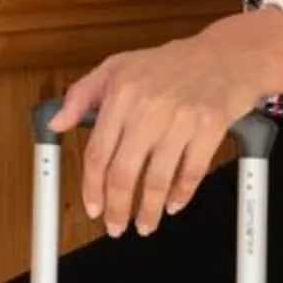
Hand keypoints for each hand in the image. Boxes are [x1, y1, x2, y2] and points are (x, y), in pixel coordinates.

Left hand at [52, 13, 282, 236]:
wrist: (225, 56)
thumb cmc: (170, 63)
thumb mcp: (116, 67)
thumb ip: (81, 95)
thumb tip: (57, 122)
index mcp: (121, 93)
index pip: (98, 151)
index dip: (92, 187)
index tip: (92, 207)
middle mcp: (148, 106)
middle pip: (124, 172)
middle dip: (117, 208)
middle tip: (115, 226)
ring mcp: (180, 118)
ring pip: (157, 179)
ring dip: (148, 210)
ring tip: (144, 225)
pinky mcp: (210, 128)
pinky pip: (191, 173)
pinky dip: (180, 195)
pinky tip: (172, 205)